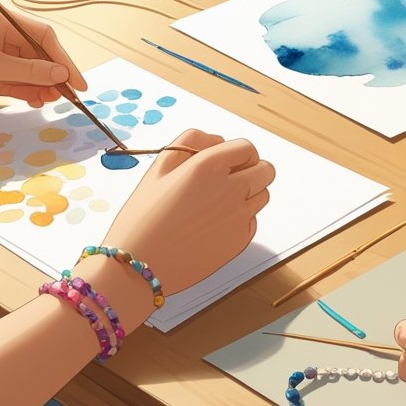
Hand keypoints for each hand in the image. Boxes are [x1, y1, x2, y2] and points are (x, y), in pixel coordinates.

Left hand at [0, 6, 87, 116]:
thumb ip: (29, 70)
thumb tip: (62, 74)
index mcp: (0, 20)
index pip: (42, 35)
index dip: (62, 57)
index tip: (76, 79)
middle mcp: (1, 36)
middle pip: (40, 53)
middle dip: (55, 73)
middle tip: (69, 95)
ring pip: (32, 71)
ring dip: (44, 85)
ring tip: (52, 101)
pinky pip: (20, 83)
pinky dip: (31, 92)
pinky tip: (38, 101)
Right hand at [101, 129, 272, 295]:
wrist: (139, 265)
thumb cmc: (143, 217)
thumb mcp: (158, 168)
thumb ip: (191, 142)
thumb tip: (219, 141)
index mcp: (209, 165)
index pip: (248, 148)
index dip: (239, 153)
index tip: (227, 161)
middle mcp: (230, 188)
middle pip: (266, 170)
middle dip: (252, 170)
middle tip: (228, 180)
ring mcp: (239, 216)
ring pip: (263, 194)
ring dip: (249, 194)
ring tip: (217, 204)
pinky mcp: (240, 240)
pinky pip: (253, 220)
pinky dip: (241, 219)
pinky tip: (214, 224)